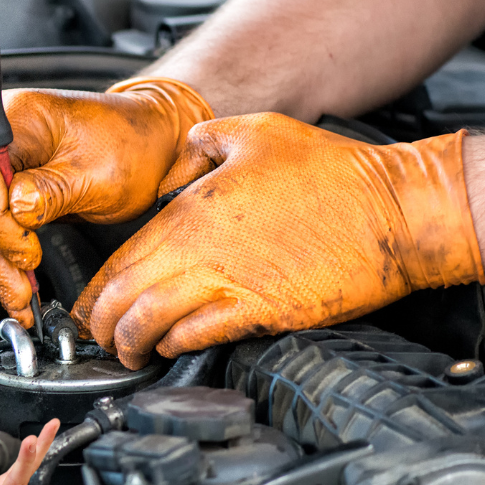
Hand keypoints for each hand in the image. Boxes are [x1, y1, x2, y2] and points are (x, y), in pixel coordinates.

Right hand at [0, 79, 212, 327]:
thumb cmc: (130, 146)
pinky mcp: (2, 189)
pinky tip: (17, 285)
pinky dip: (3, 259)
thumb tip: (17, 211)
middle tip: (20, 290)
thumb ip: (54, 191)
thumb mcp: (100, 173)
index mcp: (16, 116)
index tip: (26, 251)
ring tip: (20, 299)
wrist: (147, 144)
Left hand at [73, 113, 484, 368]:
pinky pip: (202, 336)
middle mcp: (202, 250)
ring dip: (131, 343)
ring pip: (153, 323)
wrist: (396, 211)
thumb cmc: (333, 172)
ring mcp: (232, 283)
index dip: (96, 289)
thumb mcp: (254, 132)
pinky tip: (171, 346)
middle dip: (101, 324)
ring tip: (127, 352)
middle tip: (97, 337)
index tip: (88, 305)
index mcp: (192, 210)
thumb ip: (201, 145)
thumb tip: (176, 163)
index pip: (121, 258)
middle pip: (125, 297)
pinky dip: (176, 345)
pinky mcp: (264, 311)